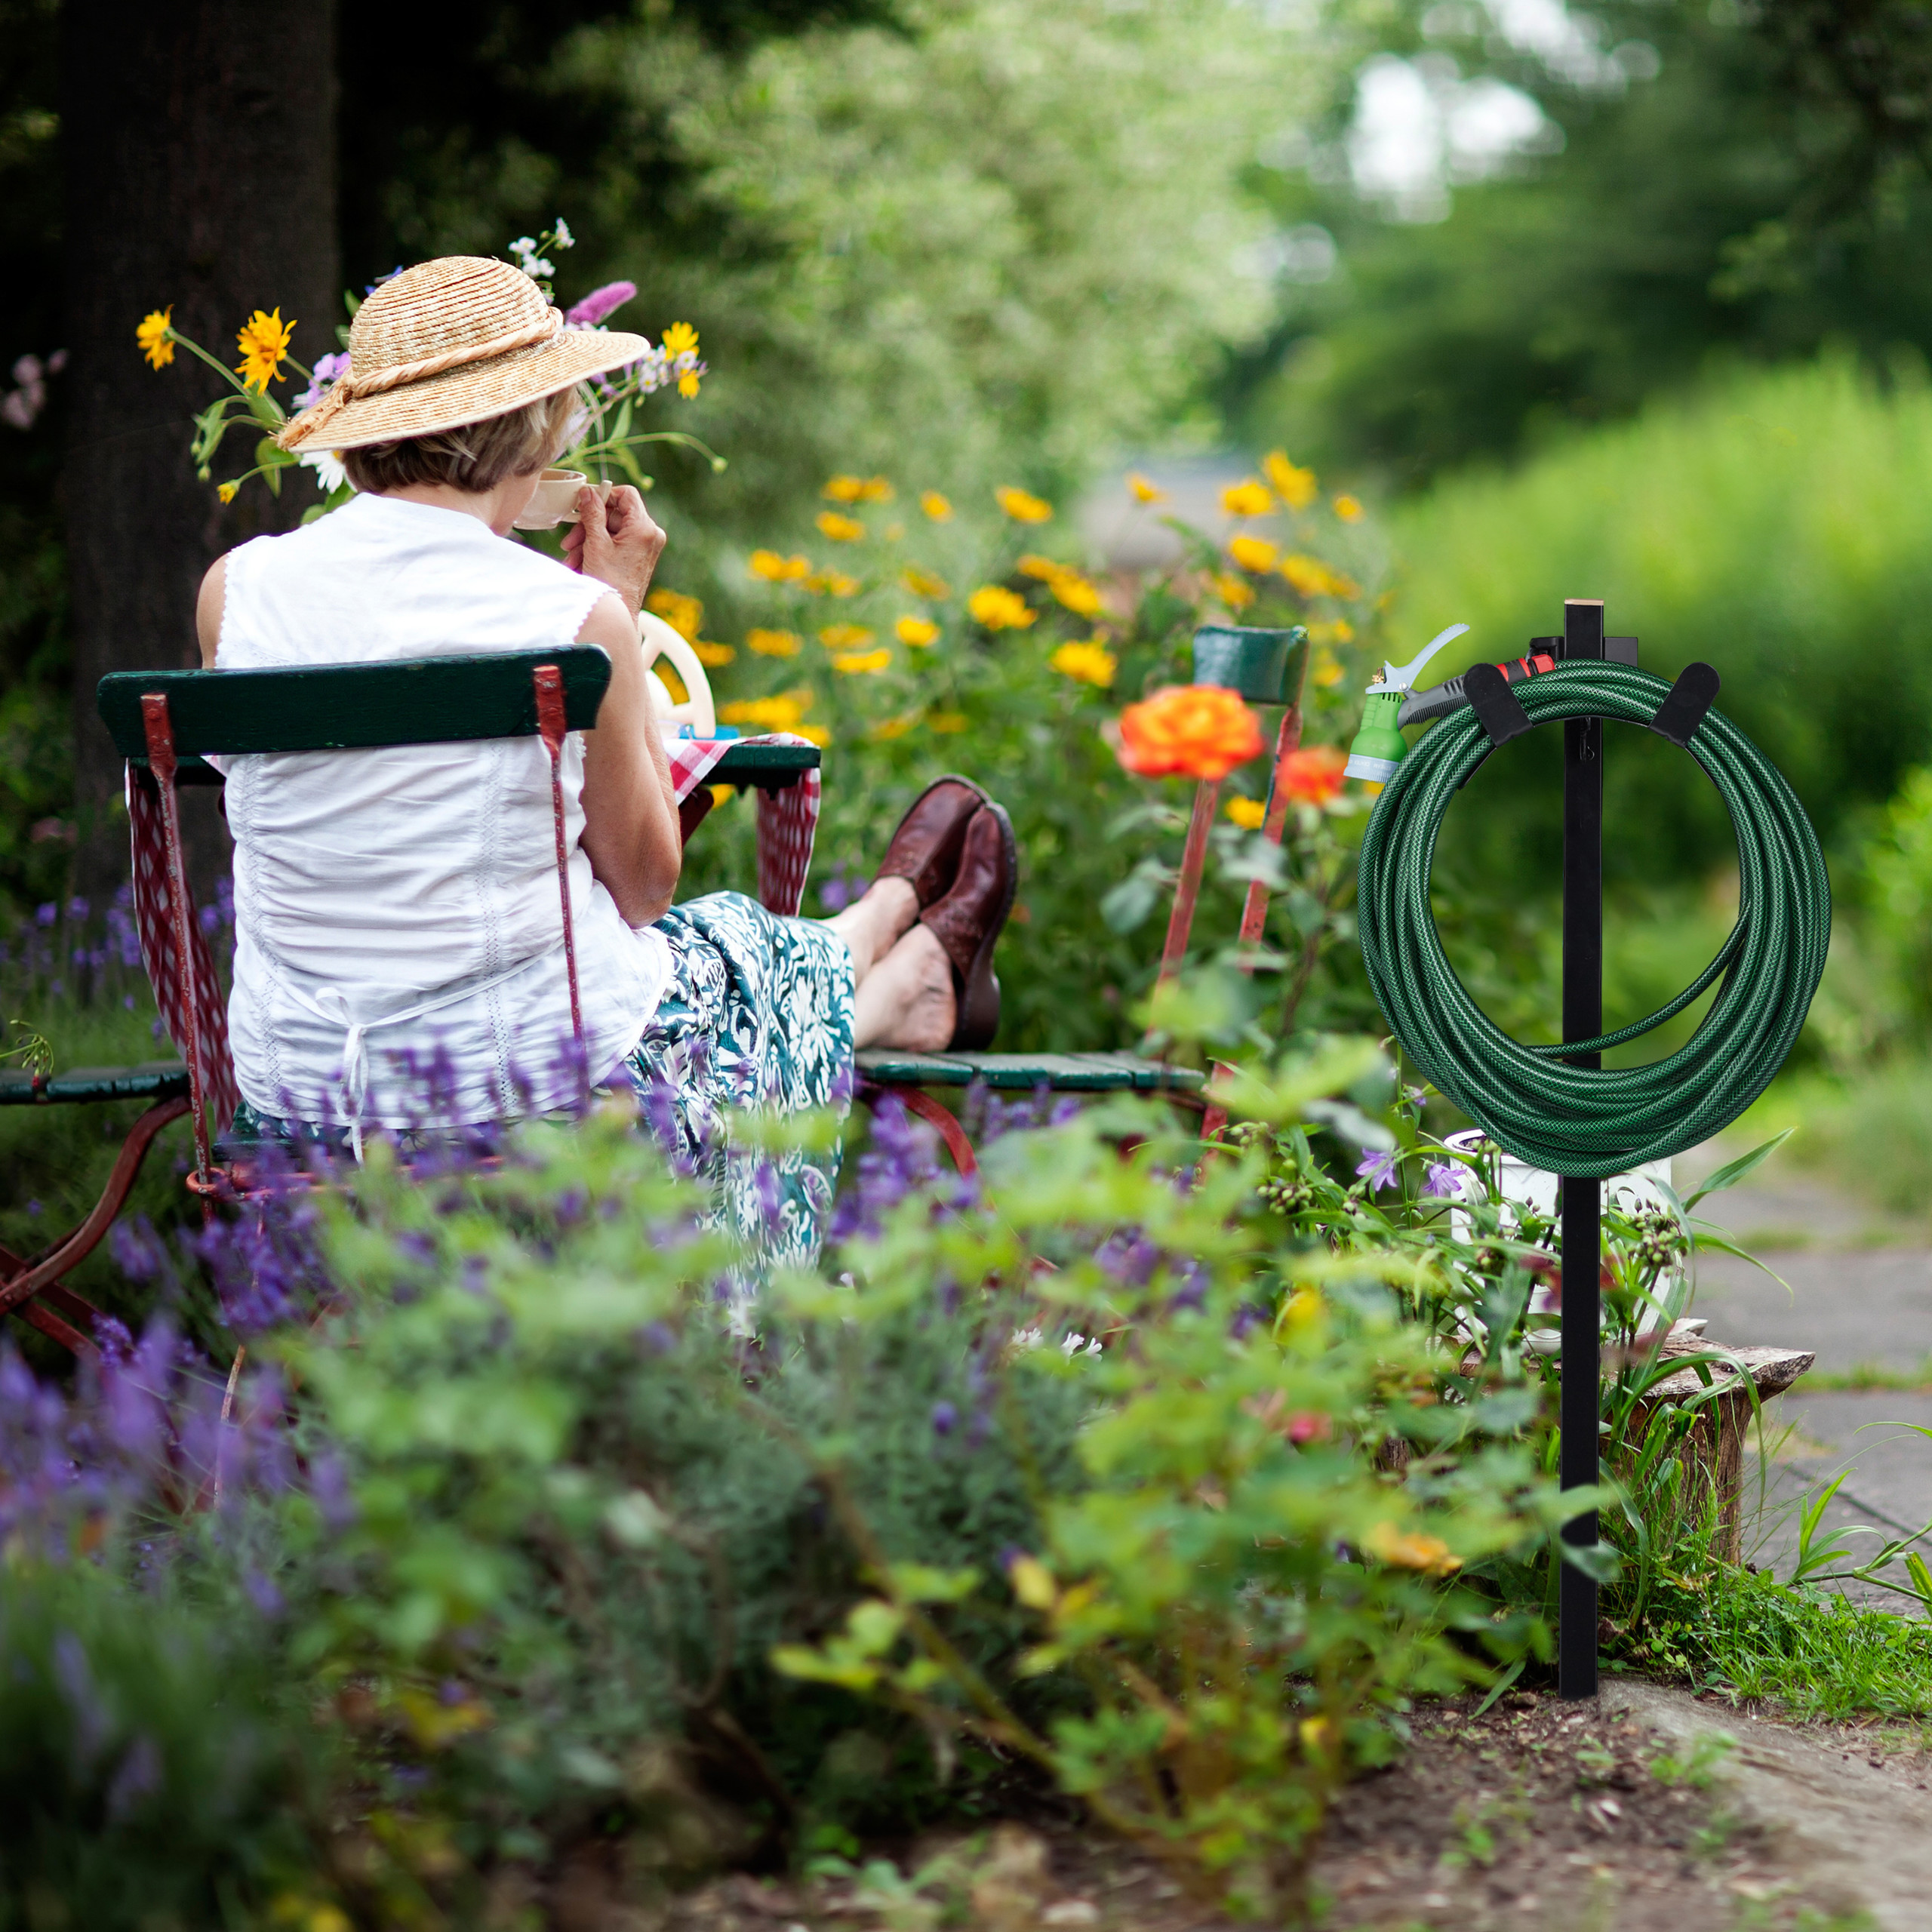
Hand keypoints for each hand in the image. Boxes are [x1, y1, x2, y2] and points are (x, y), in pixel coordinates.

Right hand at [561, 484, 664, 615]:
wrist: (618, 613)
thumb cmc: (609, 582)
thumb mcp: (596, 543)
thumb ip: (591, 513)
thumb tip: (587, 492)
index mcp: (644, 528)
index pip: (626, 495)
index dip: (604, 495)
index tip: (585, 504)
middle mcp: (650, 535)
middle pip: (615, 514)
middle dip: (589, 526)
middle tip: (570, 539)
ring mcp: (646, 546)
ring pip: (612, 530)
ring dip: (588, 540)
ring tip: (571, 556)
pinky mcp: (639, 556)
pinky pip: (616, 543)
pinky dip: (597, 549)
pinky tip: (579, 562)